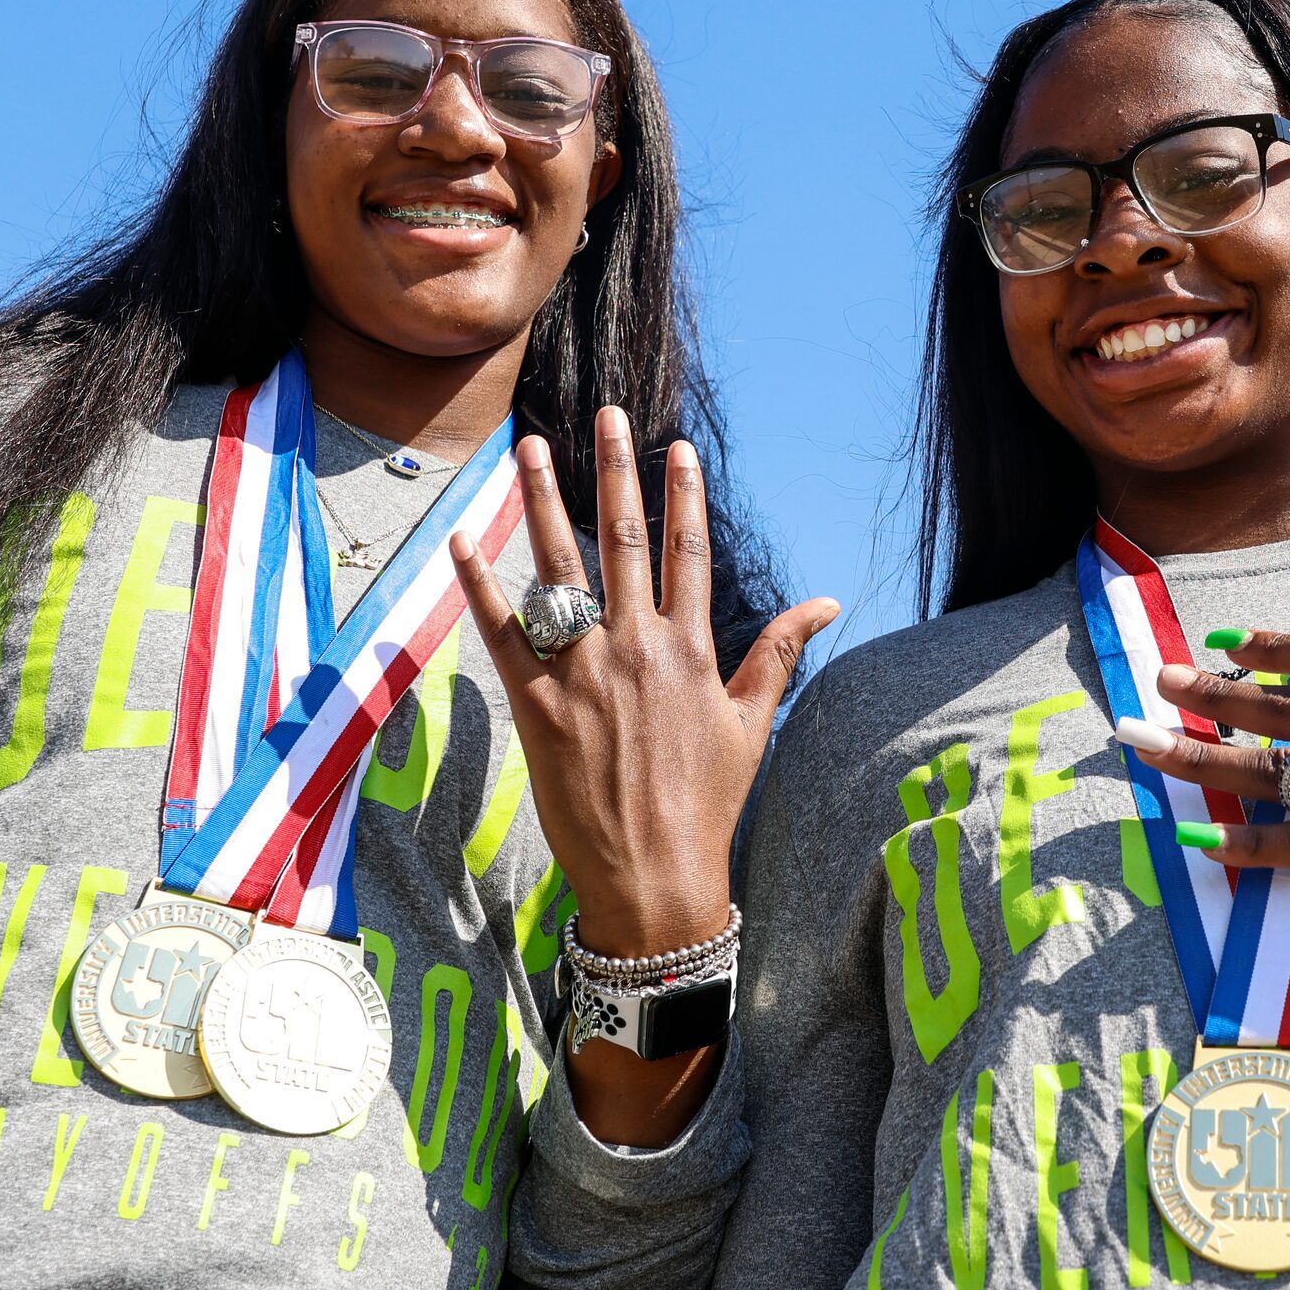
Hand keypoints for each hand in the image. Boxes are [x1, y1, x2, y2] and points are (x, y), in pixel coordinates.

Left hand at [450, 407, 838, 1142]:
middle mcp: (638, 649)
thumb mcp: (753, 724)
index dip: (681, 495)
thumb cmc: (709, 802)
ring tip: (527, 449)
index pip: (688, 553)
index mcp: (692, 650)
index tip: (673, 447)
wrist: (656, 875)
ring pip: (558, 571)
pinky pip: (503, 633)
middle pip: (622, 542)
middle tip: (602, 414)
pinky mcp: (539, 707)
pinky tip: (462, 538)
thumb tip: (827, 602)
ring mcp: (585, 675)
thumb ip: (778, 653)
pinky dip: (480, 585)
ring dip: (540, 504)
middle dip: (612, 472)